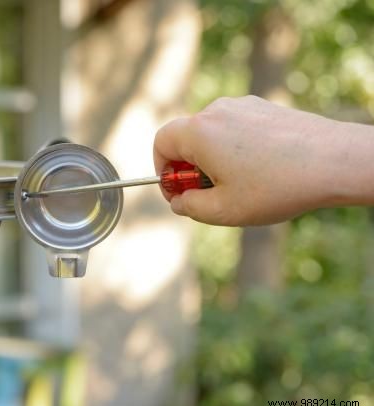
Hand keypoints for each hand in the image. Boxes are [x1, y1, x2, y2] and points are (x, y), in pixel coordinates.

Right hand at [154, 95, 373, 225]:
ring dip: (213, 159)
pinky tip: (260, 170)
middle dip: (190, 168)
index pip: (160, 143)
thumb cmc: (276, 187)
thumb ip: (189, 207)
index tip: (179, 192)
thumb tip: (180, 201)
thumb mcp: (223, 211)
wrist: (334, 161)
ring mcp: (242, 106)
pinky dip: (236, 148)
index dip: (162, 170)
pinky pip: (235, 128)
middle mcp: (216, 111)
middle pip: (186, 138)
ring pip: (211, 133)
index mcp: (198, 132)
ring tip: (240, 185)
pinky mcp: (264, 107)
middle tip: (209, 194)